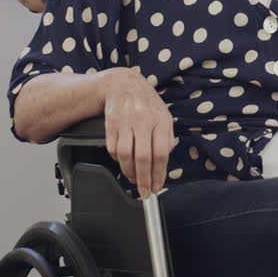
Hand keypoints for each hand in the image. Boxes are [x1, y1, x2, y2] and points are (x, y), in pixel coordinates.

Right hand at [99, 67, 176, 197]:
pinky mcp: (111, 124)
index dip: (159, 174)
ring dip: (129, 172)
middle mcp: (144, 121)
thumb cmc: (146, 104)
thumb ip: (166, 138)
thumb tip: (163, 163)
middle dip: (144, 179)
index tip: (156, 186)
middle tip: (144, 192)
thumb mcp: (163, 116)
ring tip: (133, 179)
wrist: (122, 84)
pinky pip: (113, 149)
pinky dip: (117, 160)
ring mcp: (126, 122)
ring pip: (126, 155)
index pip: (162, 153)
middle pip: (144, 157)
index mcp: (161, 120)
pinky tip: (123, 162)